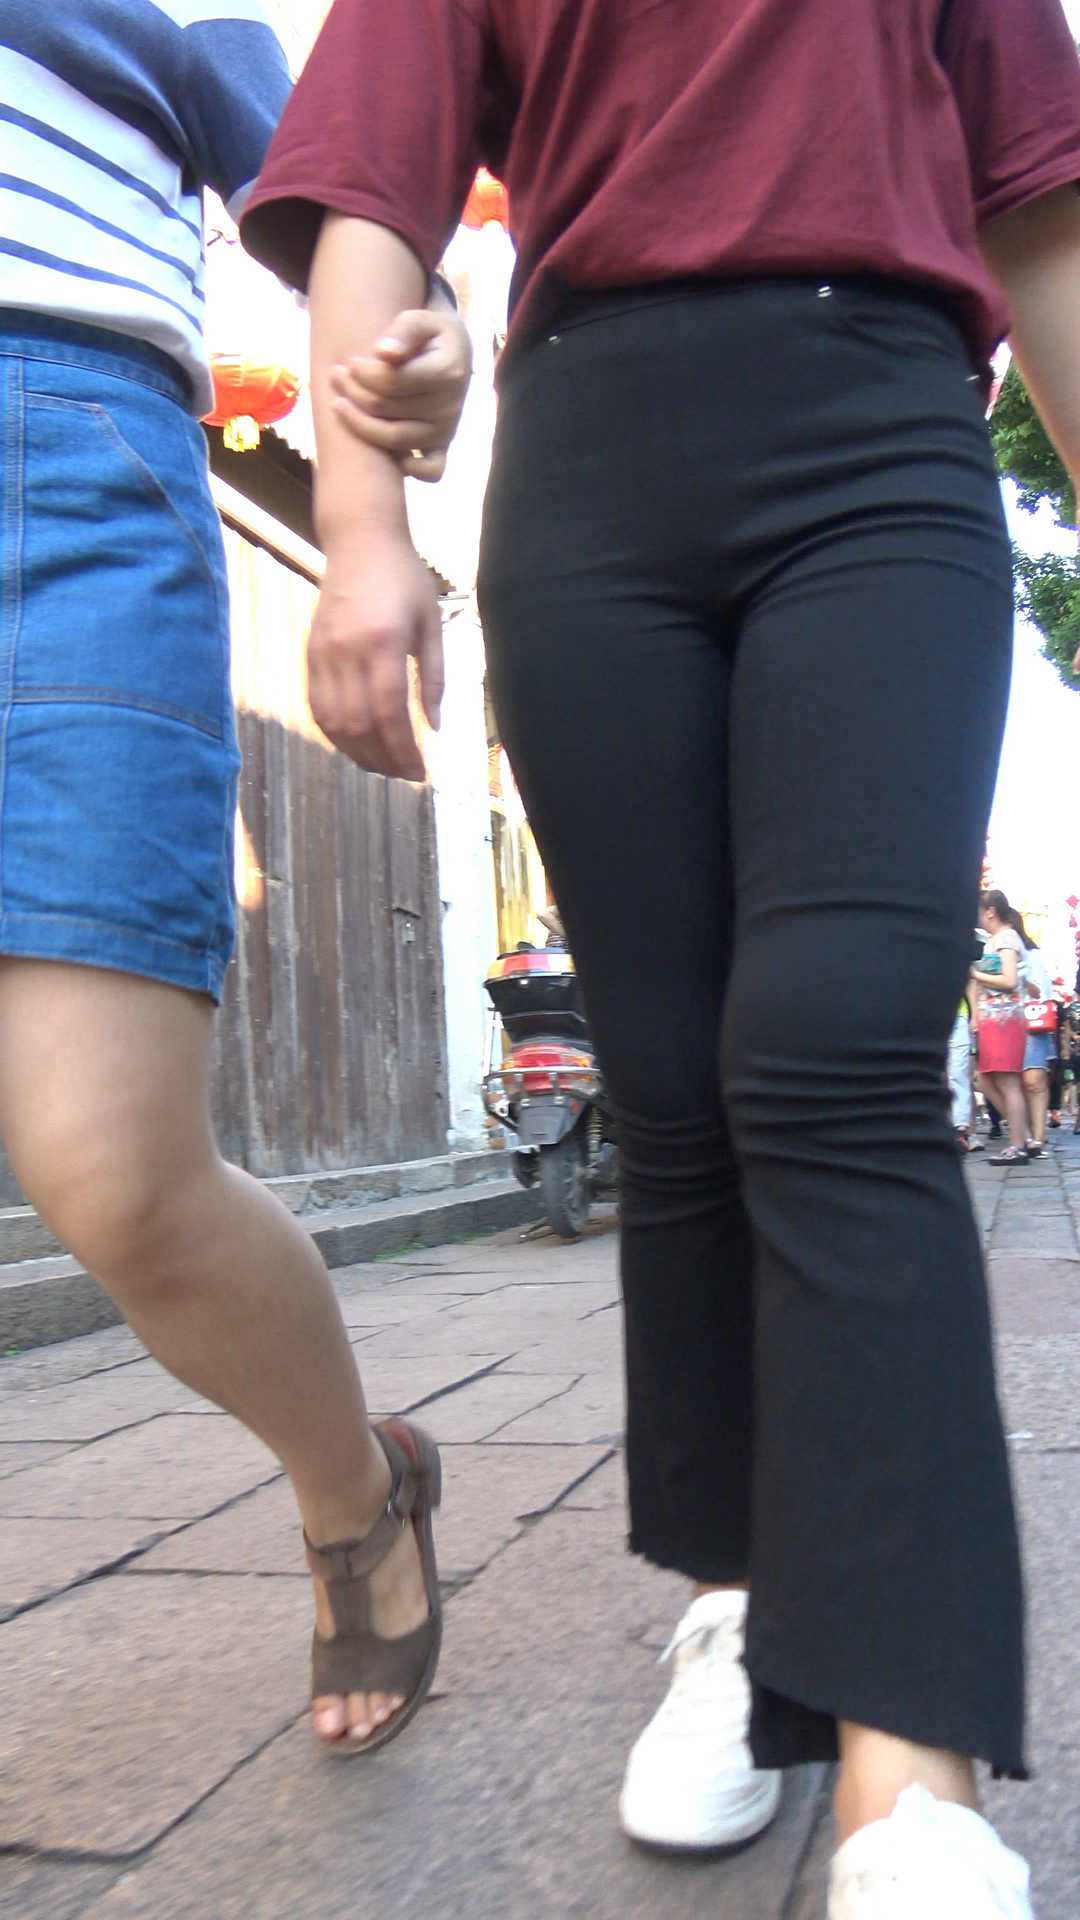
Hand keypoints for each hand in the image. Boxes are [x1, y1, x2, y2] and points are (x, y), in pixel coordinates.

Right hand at [308, 535, 442, 778]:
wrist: (360, 541)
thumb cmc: (405, 579)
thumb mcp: (431, 624)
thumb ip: (433, 678)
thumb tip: (433, 728)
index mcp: (383, 642)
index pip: (390, 713)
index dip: (404, 750)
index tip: (420, 772)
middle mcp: (347, 651)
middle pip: (360, 725)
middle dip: (383, 760)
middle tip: (405, 775)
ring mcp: (323, 654)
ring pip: (333, 723)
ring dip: (357, 753)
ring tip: (382, 767)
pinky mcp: (310, 654)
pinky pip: (317, 707)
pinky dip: (335, 734)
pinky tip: (356, 744)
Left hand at [329, 311, 471, 481]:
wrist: (455, 353)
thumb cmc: (431, 334)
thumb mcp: (420, 320)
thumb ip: (403, 331)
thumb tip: (384, 352)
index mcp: (447, 372)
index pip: (392, 381)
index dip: (363, 373)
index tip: (351, 362)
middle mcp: (450, 406)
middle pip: (387, 409)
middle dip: (354, 392)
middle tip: (337, 375)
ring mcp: (446, 430)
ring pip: (394, 440)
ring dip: (359, 424)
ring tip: (339, 403)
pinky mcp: (443, 447)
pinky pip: (431, 472)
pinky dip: (409, 469)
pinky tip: (383, 448)